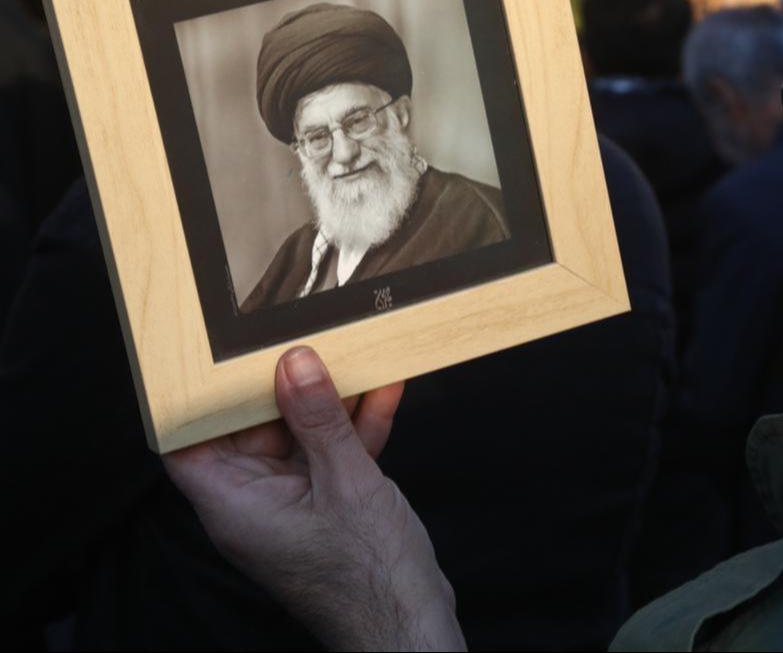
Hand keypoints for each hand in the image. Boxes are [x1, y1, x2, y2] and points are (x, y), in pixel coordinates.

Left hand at [163, 347, 465, 651]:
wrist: (410, 623)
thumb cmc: (368, 577)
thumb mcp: (346, 482)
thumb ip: (318, 419)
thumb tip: (294, 364)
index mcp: (235, 504)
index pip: (191, 442)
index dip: (200, 398)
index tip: (220, 355)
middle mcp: (256, 502)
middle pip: (253, 428)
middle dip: (283, 384)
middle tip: (309, 338)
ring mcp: (295, 503)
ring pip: (302, 435)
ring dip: (332, 400)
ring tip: (354, 353)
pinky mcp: (330, 504)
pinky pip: (334, 453)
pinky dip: (358, 425)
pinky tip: (384, 389)